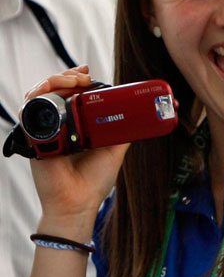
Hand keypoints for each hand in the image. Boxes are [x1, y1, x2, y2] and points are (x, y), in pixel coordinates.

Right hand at [24, 66, 128, 240]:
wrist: (80, 203)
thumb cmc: (94, 181)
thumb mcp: (115, 148)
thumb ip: (124, 131)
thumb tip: (143, 113)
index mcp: (75, 125)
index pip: (70, 93)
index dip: (75, 79)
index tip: (88, 74)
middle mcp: (58, 125)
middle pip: (54, 89)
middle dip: (67, 76)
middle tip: (83, 77)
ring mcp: (45, 131)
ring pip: (39, 95)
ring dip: (54, 81)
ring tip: (72, 82)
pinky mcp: (34, 140)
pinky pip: (27, 112)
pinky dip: (36, 97)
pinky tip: (48, 91)